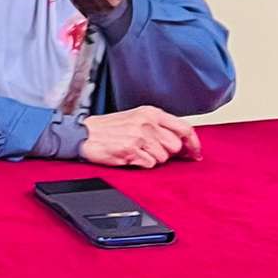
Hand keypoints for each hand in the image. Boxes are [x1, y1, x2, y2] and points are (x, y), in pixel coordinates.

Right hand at [79, 106, 201, 167]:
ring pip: (163, 158)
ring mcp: (139, 136)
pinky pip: (149, 165)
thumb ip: (158, 126)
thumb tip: (181, 142)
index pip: (184, 128)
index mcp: (150, 112)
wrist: (83, 134)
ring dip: (152, 159)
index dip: (193, 143)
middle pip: (175, 146)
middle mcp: (147, 122)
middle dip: (166, 153)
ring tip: (135, 151)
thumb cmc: (107, 128)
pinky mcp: (131, 150)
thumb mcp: (135, 118)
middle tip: (150, 150)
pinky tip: (129, 156)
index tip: (195, 153)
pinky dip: (141, 164)